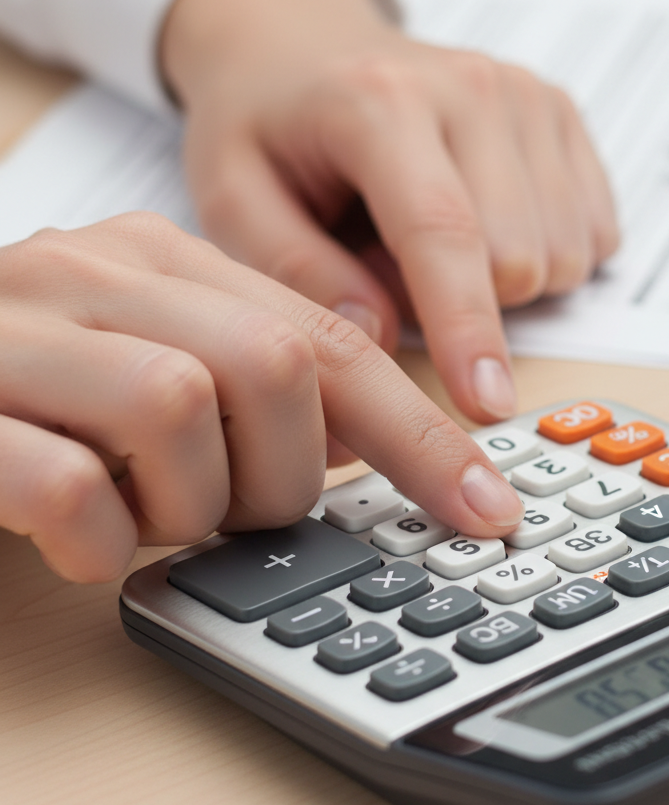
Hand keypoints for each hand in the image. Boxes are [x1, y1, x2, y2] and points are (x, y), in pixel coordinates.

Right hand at [0, 214, 522, 582]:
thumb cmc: (35, 392)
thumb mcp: (162, 367)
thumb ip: (256, 390)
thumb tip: (375, 455)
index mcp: (168, 263)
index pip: (335, 345)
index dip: (425, 438)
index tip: (485, 510)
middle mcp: (98, 273)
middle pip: (276, 370)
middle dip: (283, 477)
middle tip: (233, 511)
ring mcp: (18, 332)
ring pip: (180, 409)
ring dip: (190, 505)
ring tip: (148, 518)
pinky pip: (67, 482)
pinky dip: (101, 537)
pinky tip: (87, 542)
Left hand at [160, 0, 618, 423]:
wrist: (305, 44)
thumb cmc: (267, 126)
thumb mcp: (232, 198)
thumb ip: (298, 271)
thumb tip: (378, 337)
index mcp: (381, 102)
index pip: (443, 233)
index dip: (466, 330)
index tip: (485, 404)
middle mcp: (471, 88)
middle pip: (520, 261)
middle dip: (467, 305)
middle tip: (397, 271)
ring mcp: (527, 98)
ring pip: (563, 255)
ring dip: (505, 283)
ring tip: (435, 245)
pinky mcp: (561, 114)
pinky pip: (593, 234)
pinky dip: (544, 256)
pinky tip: (486, 227)